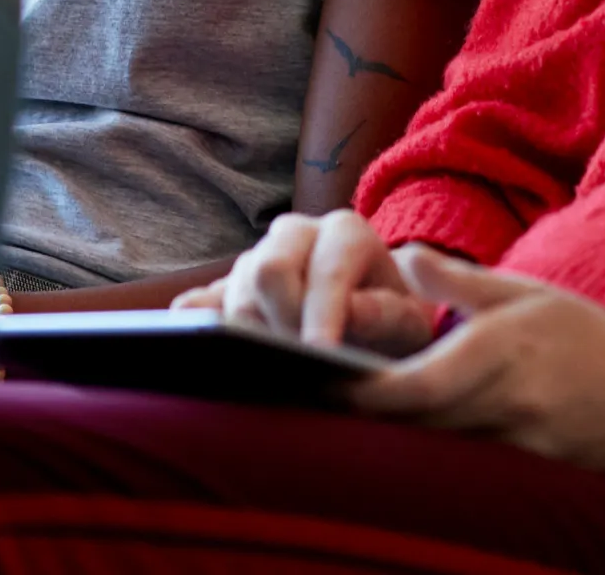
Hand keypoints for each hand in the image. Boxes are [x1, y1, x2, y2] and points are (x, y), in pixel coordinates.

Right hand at [171, 210, 439, 357]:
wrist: (375, 317)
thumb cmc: (394, 323)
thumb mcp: (408, 322)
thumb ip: (387, 315)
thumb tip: (353, 314)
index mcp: (345, 233)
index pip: (326, 270)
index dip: (322, 312)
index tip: (321, 353)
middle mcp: (295, 233)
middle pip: (268, 269)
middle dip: (279, 321)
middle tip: (293, 366)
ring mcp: (256, 257)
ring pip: (235, 289)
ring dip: (247, 334)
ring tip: (262, 372)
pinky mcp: (227, 286)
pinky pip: (200, 300)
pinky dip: (196, 323)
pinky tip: (195, 347)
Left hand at [350, 246, 604, 471]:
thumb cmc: (590, 336)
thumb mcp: (528, 294)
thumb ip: (461, 284)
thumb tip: (402, 257)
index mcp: (505, 348)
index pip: (423, 382)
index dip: (371, 394)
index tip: (328, 388)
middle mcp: (514, 400)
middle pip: (425, 423)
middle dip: (374, 420)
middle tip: (321, 406)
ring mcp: (529, 444)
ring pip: (447, 449)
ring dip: (405, 440)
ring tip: (354, 426)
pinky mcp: (541, 475)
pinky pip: (479, 467)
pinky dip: (445, 456)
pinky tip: (415, 446)